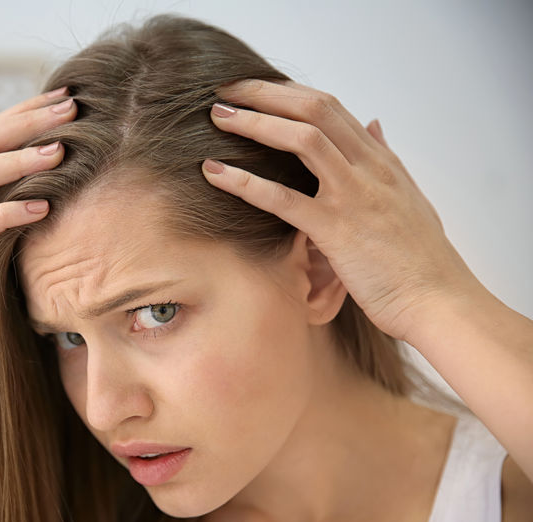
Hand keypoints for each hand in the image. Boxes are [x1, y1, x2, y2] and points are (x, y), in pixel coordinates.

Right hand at [0, 87, 75, 391]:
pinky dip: (8, 212)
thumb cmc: (0, 291)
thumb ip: (40, 206)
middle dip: (28, 119)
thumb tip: (90, 182)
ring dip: (18, 158)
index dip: (28, 110)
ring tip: (60, 150)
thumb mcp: (24, 240)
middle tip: (70, 106)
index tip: (69, 95)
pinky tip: (42, 206)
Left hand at [201, 80, 478, 341]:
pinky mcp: (336, 230)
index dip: (288, 93)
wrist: (439, 302)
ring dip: (255, 123)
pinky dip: (244, 182)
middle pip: (314, 109)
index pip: (330, 108)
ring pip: (302, 140)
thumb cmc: (420, 260)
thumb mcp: (409, 198)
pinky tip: (213, 173)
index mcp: (381, 162)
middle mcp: (368, 170)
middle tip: (227, 89)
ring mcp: (352, 196)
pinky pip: (282, 198)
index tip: (255, 90)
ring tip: (218, 117)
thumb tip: (374, 125)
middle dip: (266, 93)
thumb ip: (386, 160)